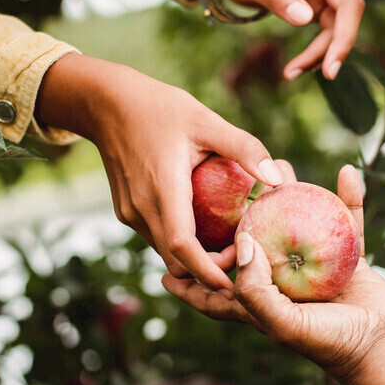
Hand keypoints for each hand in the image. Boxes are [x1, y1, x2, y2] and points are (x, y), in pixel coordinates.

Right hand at [36, 54, 282, 294]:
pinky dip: (179, 242)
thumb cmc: (159, 107)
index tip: (237, 280)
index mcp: (164, 188)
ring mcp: (130, 213)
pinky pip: (155, 237)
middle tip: (240, 251)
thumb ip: (244, 148)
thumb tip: (278, 180)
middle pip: (176, 261)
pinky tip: (201, 224)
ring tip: (225, 239)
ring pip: (164, 253)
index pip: (184, 247)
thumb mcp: (206, 121)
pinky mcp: (125, 211)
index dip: (209, 271)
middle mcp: (141, 208)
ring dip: (193, 257)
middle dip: (208, 269)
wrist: (106, 103)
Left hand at [163, 165, 384, 383]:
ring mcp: (316, 269)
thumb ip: (254, 290)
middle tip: (222, 187)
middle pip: (253, 246)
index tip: (163, 269)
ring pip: (297, 223)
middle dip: (236, 220)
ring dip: (289, 195)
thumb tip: (241, 242)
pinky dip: (347, 198)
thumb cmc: (332, 345)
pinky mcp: (349, 259)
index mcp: (261, 305)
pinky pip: (347, 220)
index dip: (188, 283)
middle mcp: (283, 284)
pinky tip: (347, 173)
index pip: (215, 294)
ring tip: (280, 167)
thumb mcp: (283, 325)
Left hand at [198, 0, 384, 80]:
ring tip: (292, 75)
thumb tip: (306, 19)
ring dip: (322, 54)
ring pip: (336, 28)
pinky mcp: (311, 10)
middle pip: (348, 8)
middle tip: (328, 72)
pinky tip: (293, 72)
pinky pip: (322, 36)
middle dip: (342, 41)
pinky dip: (311, 55)